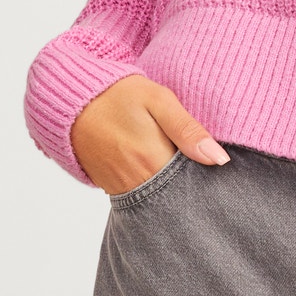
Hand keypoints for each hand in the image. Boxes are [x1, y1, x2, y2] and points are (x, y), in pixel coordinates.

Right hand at [68, 74, 230, 196]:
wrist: (72, 101)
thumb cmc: (118, 94)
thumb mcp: (158, 100)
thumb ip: (188, 129)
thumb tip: (220, 159)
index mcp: (154, 160)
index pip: (194, 186)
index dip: (211, 184)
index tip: (224, 176)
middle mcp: (138, 182)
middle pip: (178, 199)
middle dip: (196, 191)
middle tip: (212, 179)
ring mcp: (122, 188)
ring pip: (160, 201)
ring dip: (176, 192)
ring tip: (192, 177)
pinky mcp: (112, 188)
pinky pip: (142, 198)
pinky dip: (156, 192)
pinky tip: (166, 176)